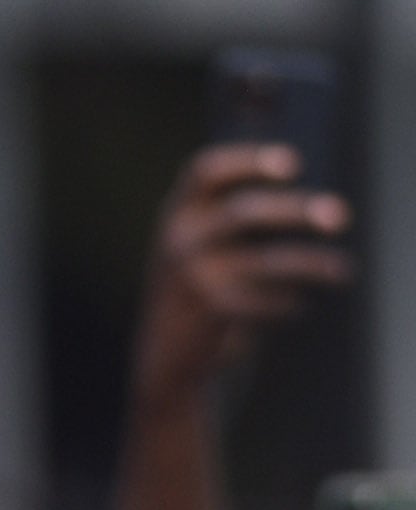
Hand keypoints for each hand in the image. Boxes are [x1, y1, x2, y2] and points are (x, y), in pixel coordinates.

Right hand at [134, 144, 349, 400]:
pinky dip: (287, 302)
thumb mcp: (202, 242)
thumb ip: (234, 215)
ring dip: (310, 263)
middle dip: (296, 211)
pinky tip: (298, 304)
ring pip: (264, 261)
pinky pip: (263, 300)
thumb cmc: (201, 284)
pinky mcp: (208, 308)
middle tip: (340, 215)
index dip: (248, 161)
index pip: (206, 171)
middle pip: (244, 212)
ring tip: (343, 270)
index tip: (294, 164)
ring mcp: (192, 274)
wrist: (166, 348)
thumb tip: (311, 205)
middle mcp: (180, 237)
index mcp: (178, 210)